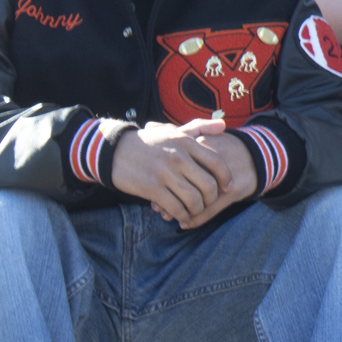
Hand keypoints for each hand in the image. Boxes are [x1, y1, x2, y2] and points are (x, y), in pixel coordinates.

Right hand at [109, 120, 255, 227]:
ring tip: (194, 211)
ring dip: (197, 210)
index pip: (217, 162)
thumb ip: (200, 127)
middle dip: (212, 198)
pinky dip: (182, 215)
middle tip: (208, 203)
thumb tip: (224, 126)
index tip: (227, 187)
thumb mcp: (173, 130)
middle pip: (208, 185)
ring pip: (194, 199)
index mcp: (186, 142)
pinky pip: (175, 207)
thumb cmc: (149, 142)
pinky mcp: (152, 188)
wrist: (115, 151)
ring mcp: (165, 173)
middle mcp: (178, 157)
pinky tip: (181, 216)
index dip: (226, 178)